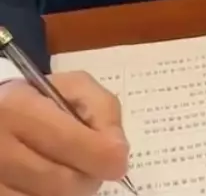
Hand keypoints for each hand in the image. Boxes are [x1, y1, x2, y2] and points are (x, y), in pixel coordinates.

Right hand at [0, 71, 128, 195]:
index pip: (68, 141)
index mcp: (18, 108)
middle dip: (88, 177)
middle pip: (61, 182)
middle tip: (92, 166)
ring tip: (68, 171)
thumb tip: (117, 149)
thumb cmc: (41, 101)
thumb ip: (102, 108)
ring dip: (70, 193)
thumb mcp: (72, 88)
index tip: (118, 161)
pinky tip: (48, 184)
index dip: (102, 156)